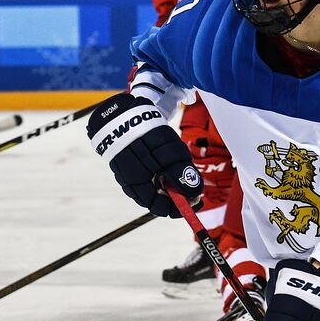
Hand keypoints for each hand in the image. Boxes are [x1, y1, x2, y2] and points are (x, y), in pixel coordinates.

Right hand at [87, 91, 202, 217]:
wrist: (121, 112)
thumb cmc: (145, 133)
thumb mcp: (169, 154)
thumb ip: (181, 174)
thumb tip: (195, 194)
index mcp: (138, 185)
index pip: (161, 208)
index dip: (181, 208)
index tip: (198, 200)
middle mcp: (131, 184)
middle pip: (158, 198)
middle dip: (178, 193)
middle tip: (194, 182)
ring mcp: (128, 174)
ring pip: (154, 186)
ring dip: (170, 181)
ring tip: (180, 163)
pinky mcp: (128, 163)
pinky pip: (148, 175)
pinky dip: (162, 172)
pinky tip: (167, 158)